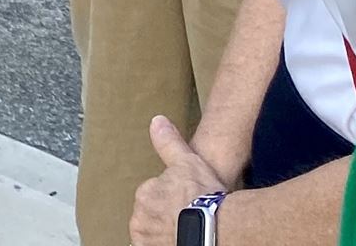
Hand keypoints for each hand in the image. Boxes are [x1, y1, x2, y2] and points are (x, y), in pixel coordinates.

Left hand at [132, 116, 229, 245]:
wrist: (215, 228)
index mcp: (144, 195)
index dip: (174, 201)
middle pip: (153, 219)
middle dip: (168, 219)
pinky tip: (184, 240)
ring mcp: (147, 241)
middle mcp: (140, 220)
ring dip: (166, 235)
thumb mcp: (187, 162)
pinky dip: (166, 244)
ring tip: (188, 233)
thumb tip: (157, 121)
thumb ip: (169, 143)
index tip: (189, 204)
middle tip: (189, 220)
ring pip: (154, 237)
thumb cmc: (203, 196)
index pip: (155, 198)